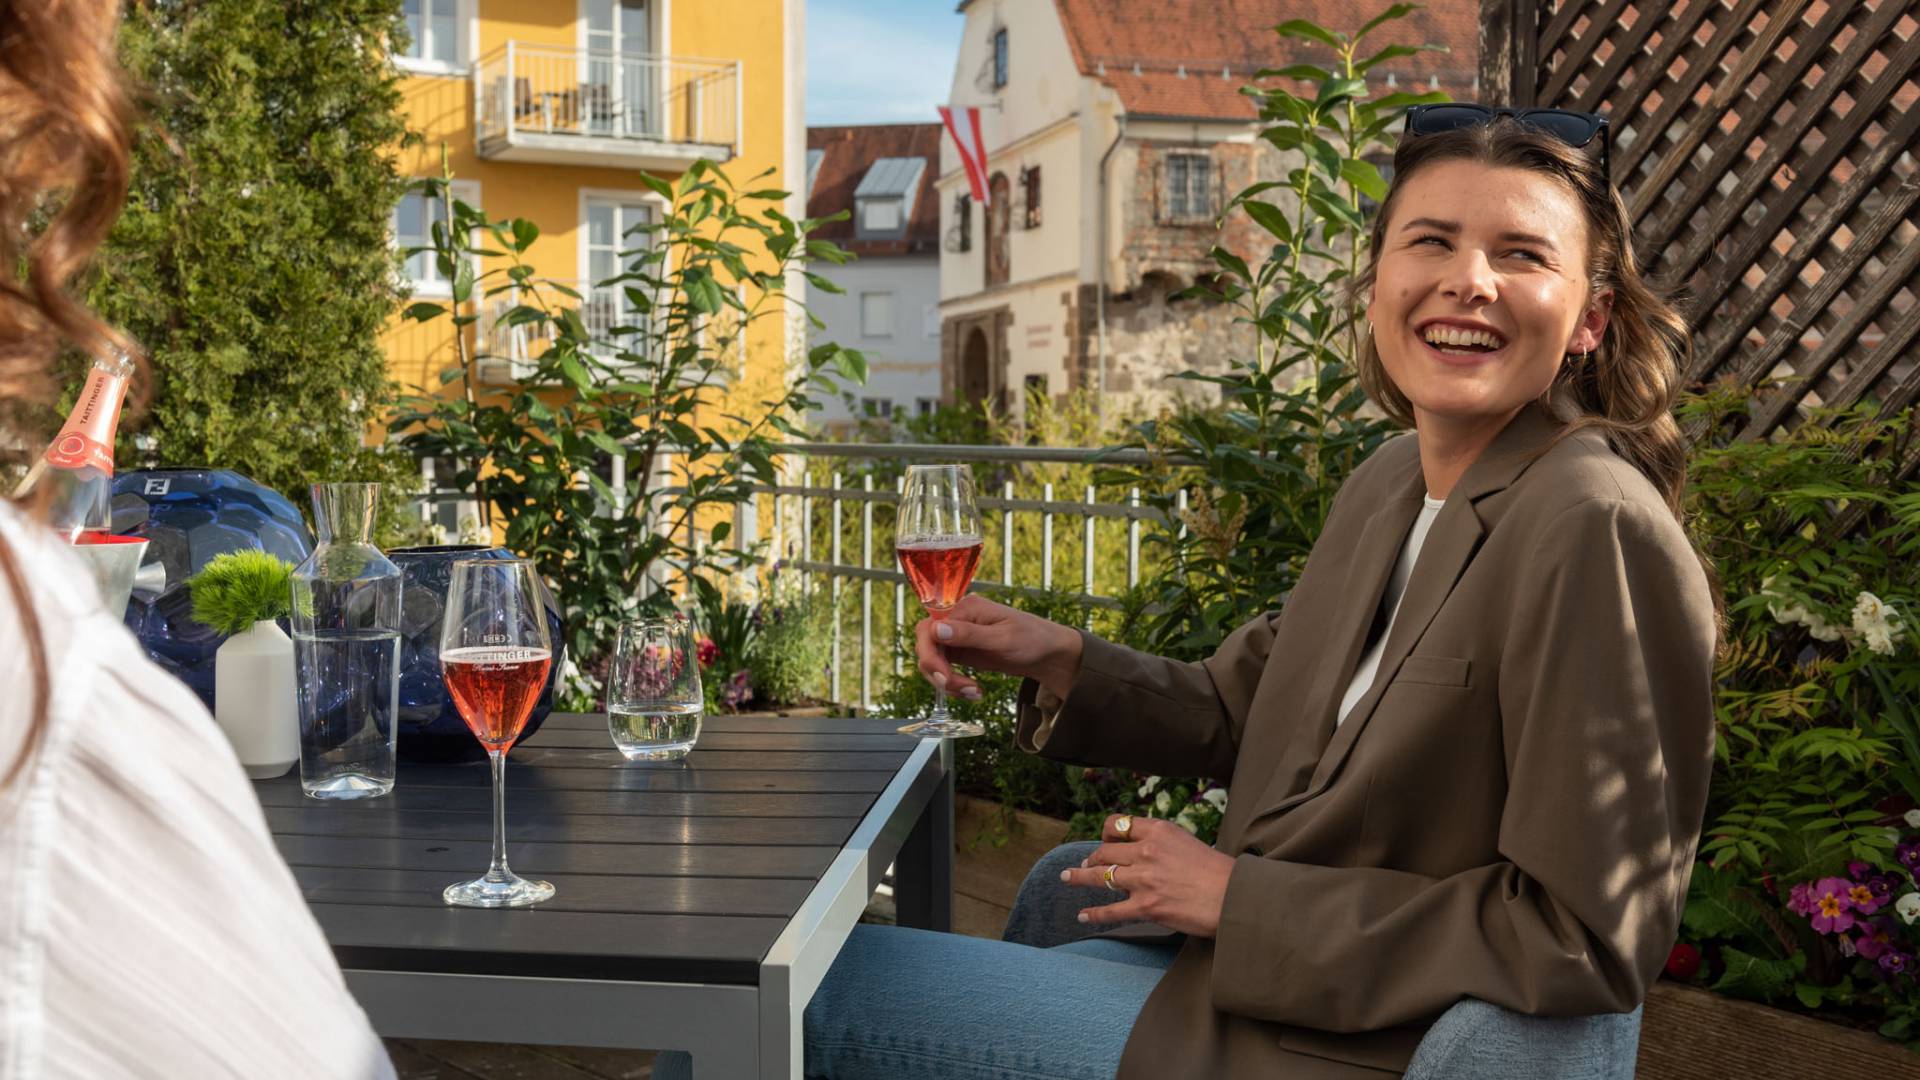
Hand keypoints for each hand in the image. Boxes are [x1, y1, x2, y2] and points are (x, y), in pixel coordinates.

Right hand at [913, 594, 1083, 699]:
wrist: (1049, 654)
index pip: (928, 630)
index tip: (944, 677)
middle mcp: (957, 620)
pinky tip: (973, 691)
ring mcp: (958, 637)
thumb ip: (969, 634)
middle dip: (938, 672)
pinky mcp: (962, 652)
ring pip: (933, 661)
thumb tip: (936, 629)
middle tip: (959, 689)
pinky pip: (945, 670)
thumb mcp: (1003, 639)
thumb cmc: (1033, 639)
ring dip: (947, 682)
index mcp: (965, 608)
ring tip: (973, 693)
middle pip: (926, 646)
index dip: (930, 656)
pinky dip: (954, 685)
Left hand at [1060, 814, 1235, 937]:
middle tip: (1085, 863)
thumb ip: (1163, 842)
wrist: (1234, 896)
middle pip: (1105, 851)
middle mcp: (1146, 851)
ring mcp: (1144, 880)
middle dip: (1091, 858)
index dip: (1106, 833)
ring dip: (1080, 877)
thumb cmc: (1218, 871)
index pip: (1119, 824)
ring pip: (1100, 876)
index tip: (1104, 840)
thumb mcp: (1188, 841)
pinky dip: (1093, 914)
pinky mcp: (1146, 907)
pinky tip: (1082, 915)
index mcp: (1158, 831)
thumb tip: (1144, 848)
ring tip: (1068, 877)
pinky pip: (1111, 911)